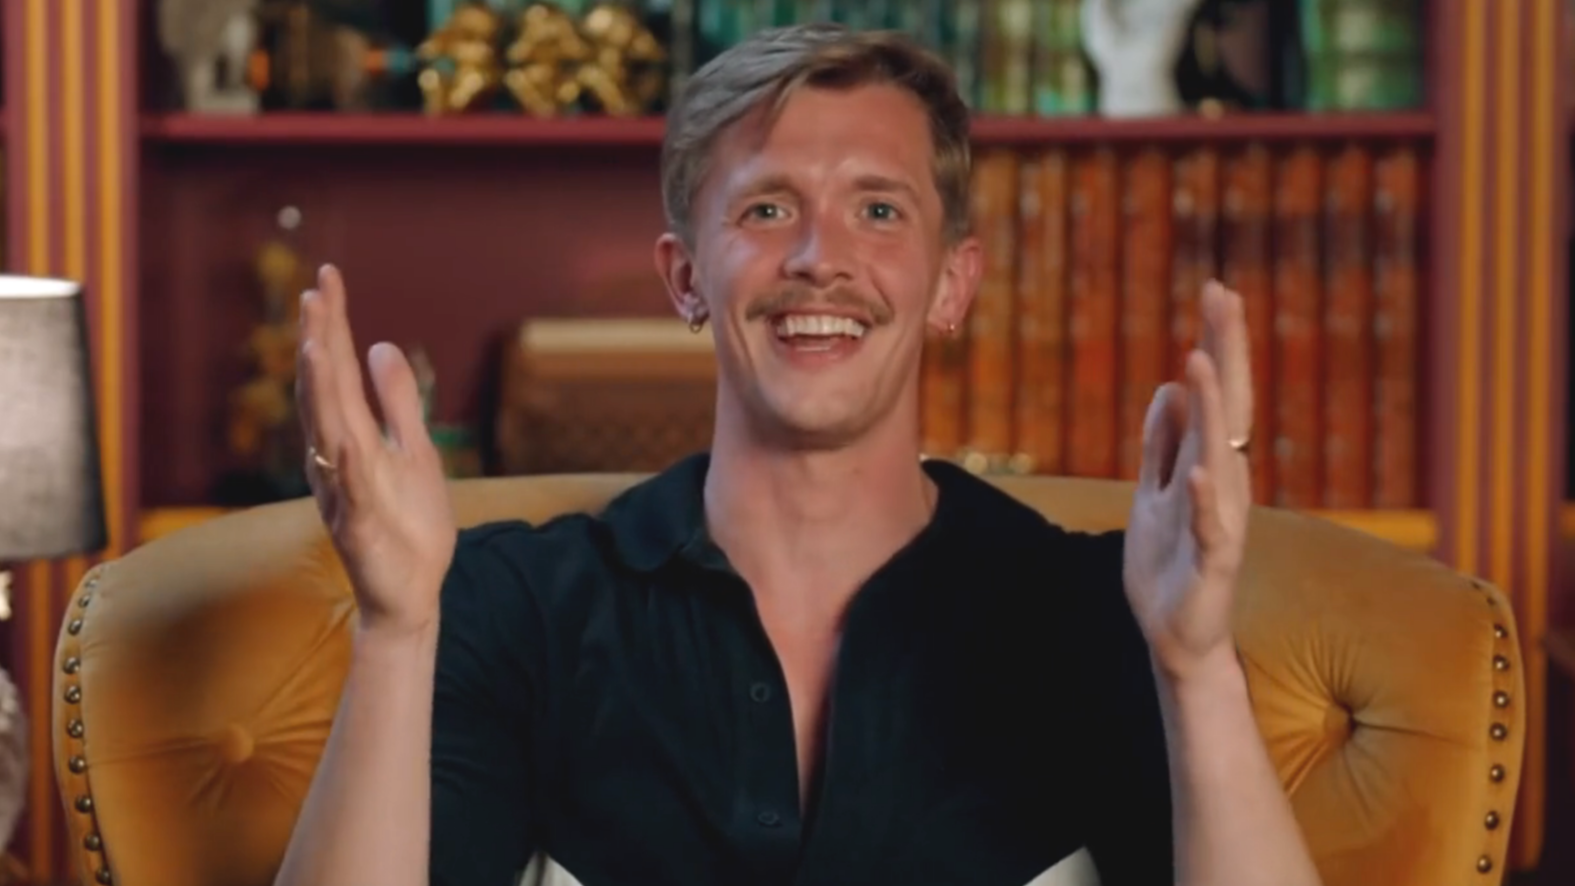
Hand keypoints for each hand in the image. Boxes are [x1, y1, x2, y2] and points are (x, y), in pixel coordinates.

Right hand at [296, 264, 455, 636]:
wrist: (410, 592)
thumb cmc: (408, 524)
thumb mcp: (415, 450)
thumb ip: (399, 402)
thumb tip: (381, 345)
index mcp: (350, 437)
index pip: (339, 372)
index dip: (333, 325)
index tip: (326, 279)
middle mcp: (335, 458)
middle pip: (326, 392)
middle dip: (321, 342)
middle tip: (314, 293)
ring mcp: (343, 491)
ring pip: (328, 434)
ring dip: (322, 392)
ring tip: (318, 345)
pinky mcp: (358, 527)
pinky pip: (350, 492)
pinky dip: (344, 464)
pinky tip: (343, 439)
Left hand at [1122, 281, 1252, 681]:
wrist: (1177, 638)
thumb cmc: (1168, 564)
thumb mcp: (1154, 493)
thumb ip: (1162, 445)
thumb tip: (1169, 388)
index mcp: (1210, 463)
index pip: (1217, 393)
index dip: (1215, 343)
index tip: (1214, 289)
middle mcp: (1225, 483)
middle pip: (1228, 407)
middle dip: (1225, 351)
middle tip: (1222, 295)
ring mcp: (1221, 521)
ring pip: (1219, 455)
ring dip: (1212, 410)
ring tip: (1200, 361)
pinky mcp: (1212, 562)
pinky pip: (1212, 525)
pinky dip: (1206, 495)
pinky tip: (1201, 466)